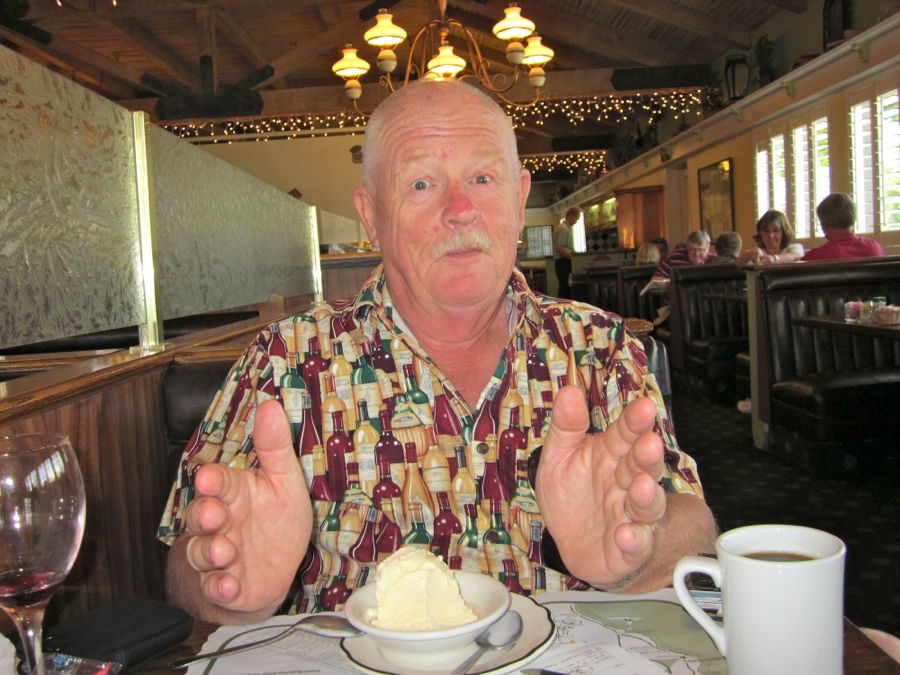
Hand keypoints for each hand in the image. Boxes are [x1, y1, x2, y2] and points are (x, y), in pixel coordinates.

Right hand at [179, 399, 311, 618]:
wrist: (275, 571)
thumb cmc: (276, 520)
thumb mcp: (284, 480)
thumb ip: (274, 446)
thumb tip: (270, 404)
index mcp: (232, 493)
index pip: (217, 482)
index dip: (212, 481)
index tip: (209, 478)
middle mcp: (219, 523)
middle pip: (201, 515)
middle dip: (204, 515)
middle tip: (213, 514)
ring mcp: (218, 555)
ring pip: (202, 552)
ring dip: (210, 552)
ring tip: (223, 551)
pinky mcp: (225, 586)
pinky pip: (215, 587)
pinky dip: (219, 587)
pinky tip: (228, 584)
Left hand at [535, 387, 665, 587]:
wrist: (573, 544)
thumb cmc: (572, 495)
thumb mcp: (559, 456)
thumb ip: (566, 426)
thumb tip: (569, 391)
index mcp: (611, 456)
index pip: (625, 434)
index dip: (634, 422)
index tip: (643, 406)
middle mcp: (626, 483)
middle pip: (641, 467)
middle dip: (646, 456)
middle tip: (649, 443)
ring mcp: (630, 516)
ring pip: (646, 505)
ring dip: (646, 496)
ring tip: (641, 485)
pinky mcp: (628, 549)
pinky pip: (636, 545)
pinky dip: (634, 540)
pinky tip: (626, 534)